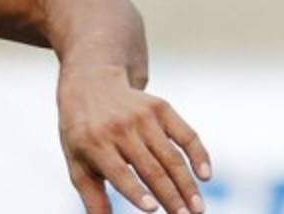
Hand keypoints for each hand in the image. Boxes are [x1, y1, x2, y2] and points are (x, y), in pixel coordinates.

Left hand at [58, 66, 211, 213]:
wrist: (91, 84)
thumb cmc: (83, 133)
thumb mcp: (78, 160)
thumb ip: (92, 194)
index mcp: (94, 143)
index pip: (118, 171)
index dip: (135, 191)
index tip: (153, 209)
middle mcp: (119, 128)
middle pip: (150, 168)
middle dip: (170, 196)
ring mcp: (142, 117)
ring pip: (171, 157)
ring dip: (187, 184)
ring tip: (197, 209)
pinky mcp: (160, 108)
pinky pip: (186, 134)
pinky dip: (199, 154)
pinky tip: (206, 175)